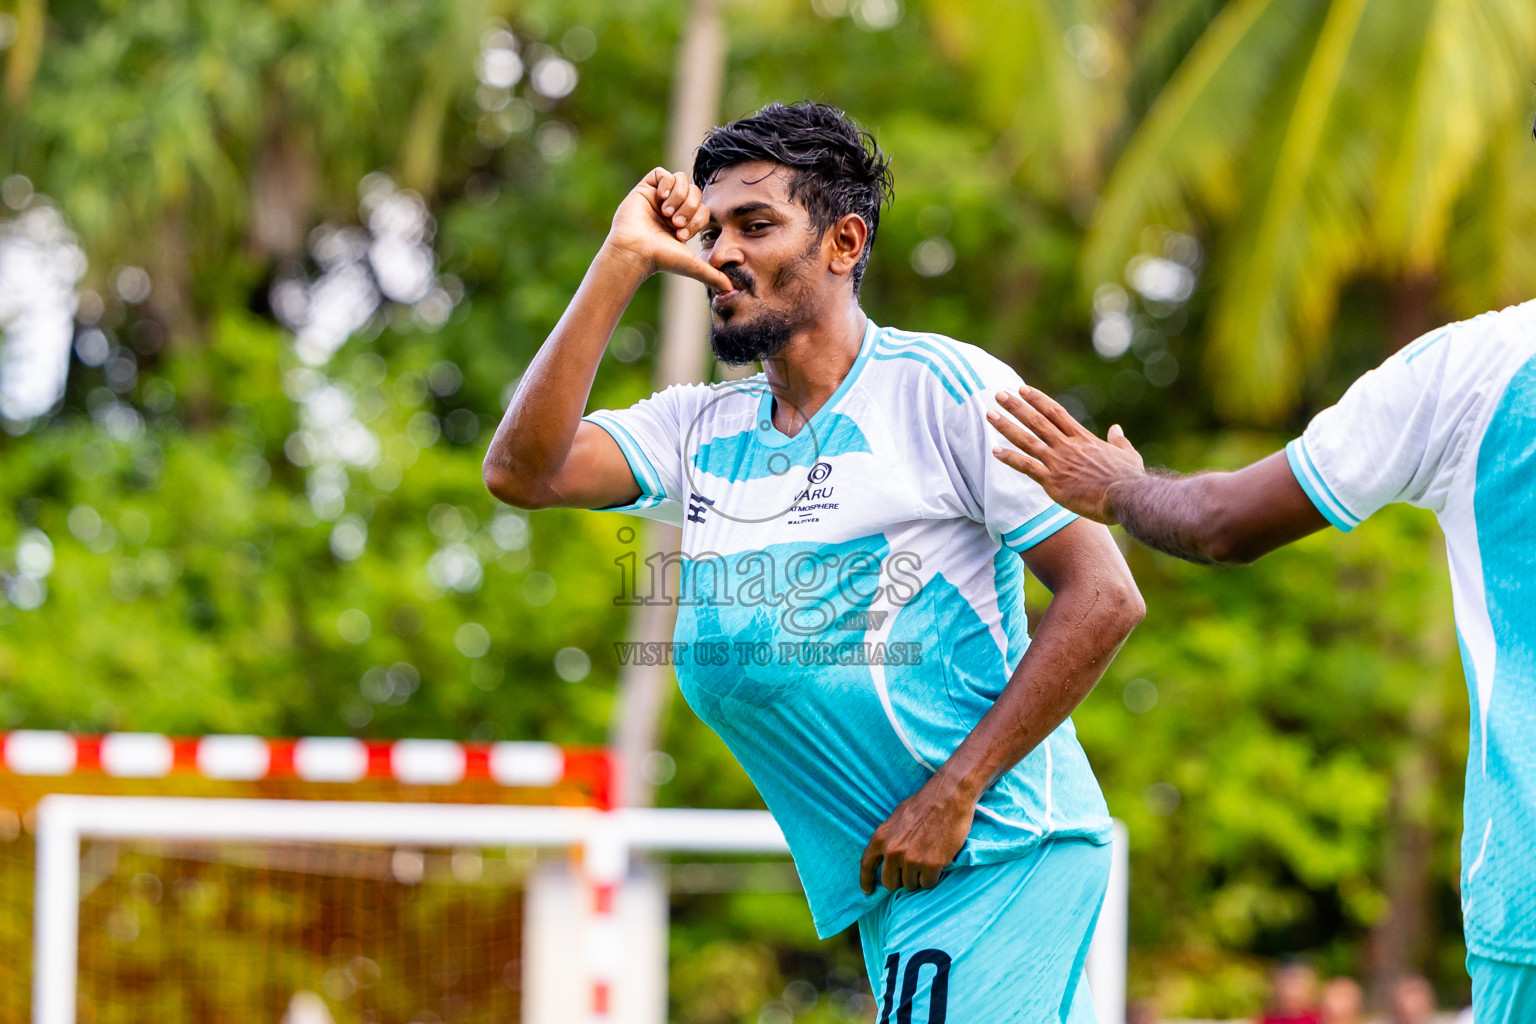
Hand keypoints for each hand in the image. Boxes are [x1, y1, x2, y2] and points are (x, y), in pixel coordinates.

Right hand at [604, 168, 731, 292]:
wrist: (636, 251)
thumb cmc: (660, 259)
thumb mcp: (693, 266)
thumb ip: (712, 276)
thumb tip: (730, 290)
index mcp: (683, 223)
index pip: (703, 208)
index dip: (698, 218)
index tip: (682, 235)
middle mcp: (672, 208)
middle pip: (695, 191)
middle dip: (689, 208)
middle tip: (675, 223)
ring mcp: (658, 197)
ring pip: (681, 179)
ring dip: (679, 196)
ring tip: (666, 212)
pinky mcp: (645, 189)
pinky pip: (662, 173)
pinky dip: (666, 183)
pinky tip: (660, 198)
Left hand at [859, 777, 974, 893]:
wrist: (949, 795)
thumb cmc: (925, 803)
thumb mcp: (897, 817)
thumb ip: (889, 837)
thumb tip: (887, 853)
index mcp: (881, 837)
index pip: (867, 865)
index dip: (866, 880)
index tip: (868, 891)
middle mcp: (893, 851)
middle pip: (890, 882)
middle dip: (901, 880)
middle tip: (913, 871)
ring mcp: (911, 859)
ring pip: (911, 885)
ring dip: (919, 878)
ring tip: (929, 860)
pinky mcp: (931, 864)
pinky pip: (929, 883)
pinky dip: (934, 877)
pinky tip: (939, 863)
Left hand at [988, 385, 1146, 524]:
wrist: (1126, 496)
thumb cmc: (1129, 478)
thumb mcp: (1127, 453)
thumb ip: (1118, 440)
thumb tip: (1116, 429)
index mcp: (1082, 438)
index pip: (1055, 412)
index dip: (1037, 400)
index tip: (1023, 389)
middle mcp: (1067, 446)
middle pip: (1036, 420)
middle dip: (1016, 406)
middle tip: (998, 394)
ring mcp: (1058, 462)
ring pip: (1027, 439)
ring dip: (1006, 426)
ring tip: (989, 414)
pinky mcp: (1052, 482)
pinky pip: (1026, 467)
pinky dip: (1010, 458)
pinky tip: (994, 450)